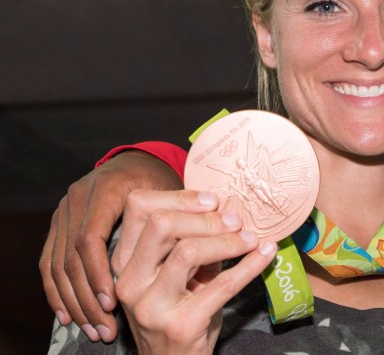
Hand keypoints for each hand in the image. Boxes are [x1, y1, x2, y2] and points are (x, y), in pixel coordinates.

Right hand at [39, 150, 183, 341]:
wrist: (131, 162)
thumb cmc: (159, 177)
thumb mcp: (174, 186)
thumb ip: (189, 204)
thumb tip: (222, 218)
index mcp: (108, 186)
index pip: (94, 237)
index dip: (98, 274)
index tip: (113, 303)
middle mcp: (80, 196)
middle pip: (74, 256)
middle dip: (88, 296)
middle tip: (106, 329)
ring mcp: (64, 211)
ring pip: (57, 265)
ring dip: (75, 302)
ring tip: (97, 332)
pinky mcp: (59, 225)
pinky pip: (49, 265)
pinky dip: (59, 293)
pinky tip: (72, 320)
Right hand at [112, 189, 275, 354]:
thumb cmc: (178, 311)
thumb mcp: (176, 274)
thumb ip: (191, 241)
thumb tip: (226, 208)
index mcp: (124, 263)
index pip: (139, 209)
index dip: (180, 197)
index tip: (212, 200)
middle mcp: (130, 283)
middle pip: (160, 224)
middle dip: (204, 217)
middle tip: (234, 221)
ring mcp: (152, 306)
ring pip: (188, 251)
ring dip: (227, 240)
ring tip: (249, 239)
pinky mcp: (181, 325)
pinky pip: (223, 284)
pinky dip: (251, 264)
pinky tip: (266, 253)